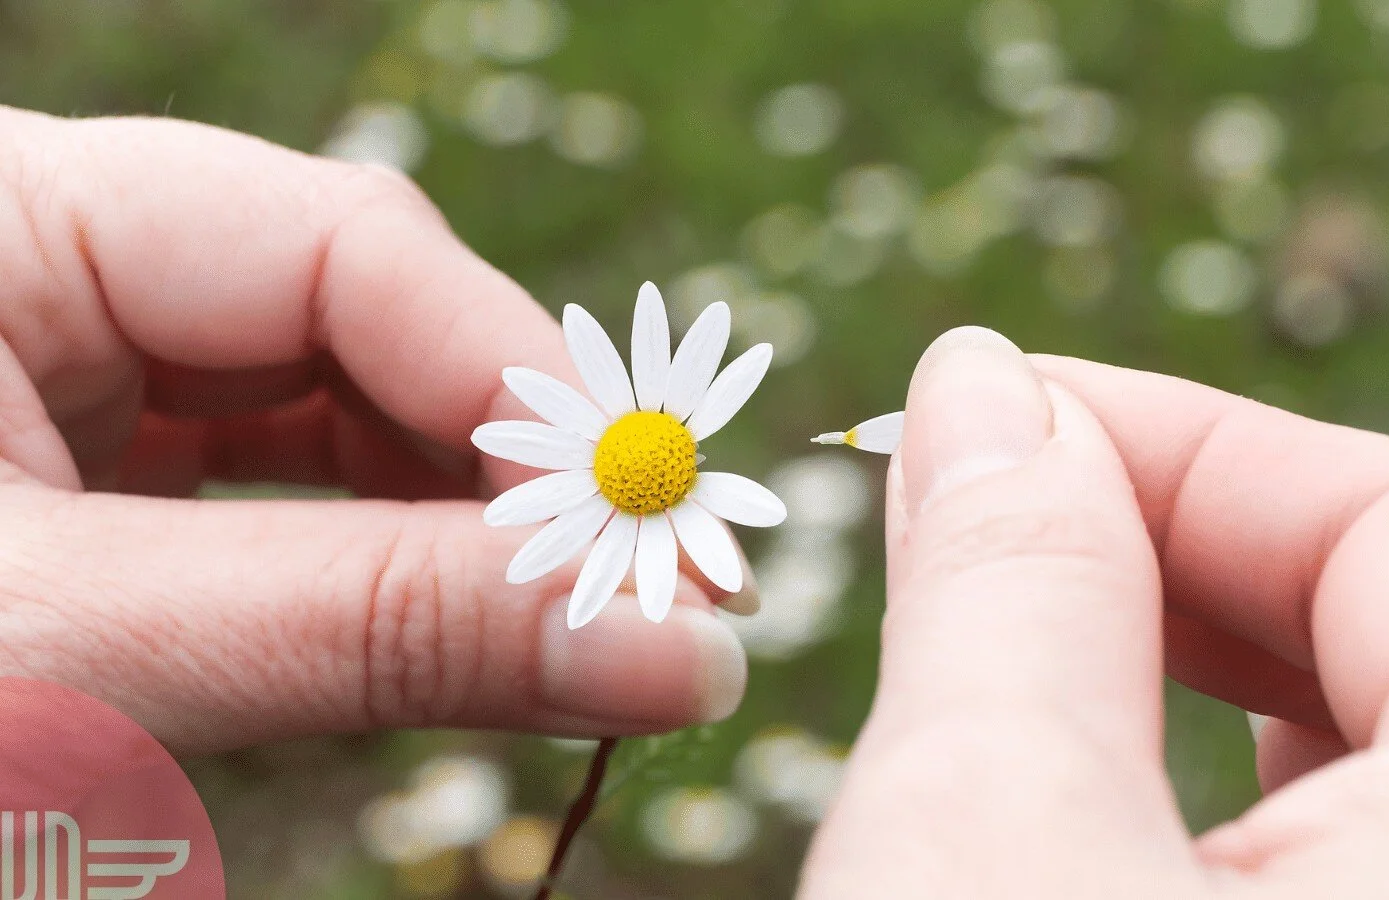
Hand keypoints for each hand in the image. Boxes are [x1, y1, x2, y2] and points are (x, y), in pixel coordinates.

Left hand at [0, 107, 749, 754]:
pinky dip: (373, 565)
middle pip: (358, 318)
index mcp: (8, 214)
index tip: (651, 540)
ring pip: (329, 408)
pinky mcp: (83, 471)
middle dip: (509, 473)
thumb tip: (684, 646)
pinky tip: (460, 620)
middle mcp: (48, 263)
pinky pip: (275, 486)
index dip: (527, 395)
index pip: (349, 242)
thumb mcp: (81, 659)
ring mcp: (60, 365)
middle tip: (655, 601)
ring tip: (574, 625)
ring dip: (457, 528)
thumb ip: (373, 628)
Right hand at [803, 327, 1388, 896]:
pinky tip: (1081, 811)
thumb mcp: (995, 837)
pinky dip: (1198, 810)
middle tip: (968, 533)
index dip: (1171, 440)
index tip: (979, 429)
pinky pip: (1350, 871)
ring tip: (1005, 667)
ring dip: (1170, 679)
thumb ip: (1011, 581)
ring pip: (1375, 764)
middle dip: (1161, 554)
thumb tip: (980, 385)